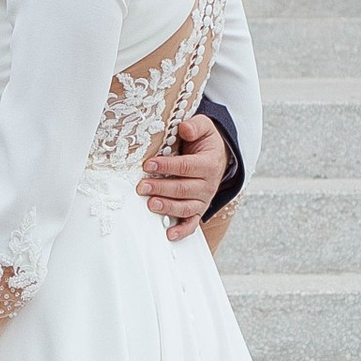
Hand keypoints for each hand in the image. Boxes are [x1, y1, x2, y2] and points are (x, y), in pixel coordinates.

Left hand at [141, 110, 229, 240]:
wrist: (217, 157)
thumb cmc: (205, 142)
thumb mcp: (204, 127)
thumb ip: (196, 125)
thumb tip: (184, 128)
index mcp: (209, 163)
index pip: (186, 166)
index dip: (166, 166)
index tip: (149, 165)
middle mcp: (208, 184)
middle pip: (183, 188)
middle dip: (161, 188)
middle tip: (142, 186)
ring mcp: (203, 199)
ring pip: (186, 206)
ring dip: (168, 207)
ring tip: (151, 204)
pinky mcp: (198, 209)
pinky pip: (192, 223)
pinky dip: (182, 230)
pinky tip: (169, 234)